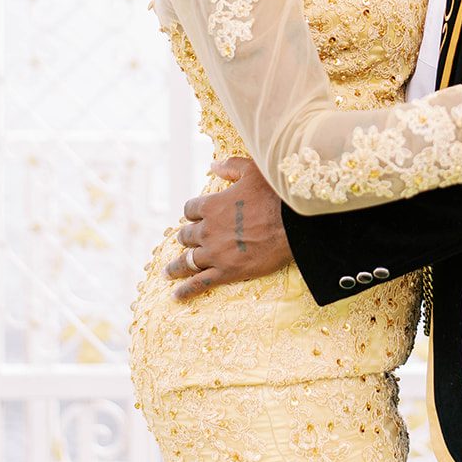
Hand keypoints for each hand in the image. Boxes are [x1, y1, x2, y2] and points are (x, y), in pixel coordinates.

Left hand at [165, 158, 292, 299]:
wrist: (294, 225)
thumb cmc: (276, 195)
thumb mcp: (253, 171)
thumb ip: (231, 167)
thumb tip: (213, 165)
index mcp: (212, 206)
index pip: (190, 210)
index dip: (193, 213)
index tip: (195, 217)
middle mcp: (208, 230)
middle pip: (186, 236)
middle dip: (187, 238)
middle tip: (187, 242)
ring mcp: (216, 253)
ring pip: (187, 261)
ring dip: (176, 266)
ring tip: (168, 272)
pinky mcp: (227, 271)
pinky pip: (200, 283)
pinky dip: (186, 290)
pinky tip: (176, 295)